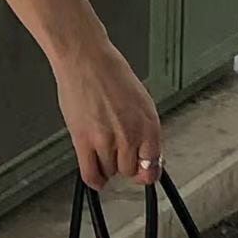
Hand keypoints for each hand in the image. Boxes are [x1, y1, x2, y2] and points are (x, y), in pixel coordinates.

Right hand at [53, 36, 162, 190]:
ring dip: (106, 163)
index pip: (154, 168)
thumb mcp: (141, 100)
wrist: (84, 58)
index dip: (146, 170)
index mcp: (148, 124)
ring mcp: (106, 140)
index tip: (142, 170)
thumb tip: (147, 153)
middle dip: (124, 163)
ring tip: (102, 146)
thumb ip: (145, 130)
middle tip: (117, 151)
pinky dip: (95, 179)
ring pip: (110, 171)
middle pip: (130, 171)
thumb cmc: (109, 71)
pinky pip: (91, 174)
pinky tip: (96, 174)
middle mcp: (130, 135)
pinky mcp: (83, 140)